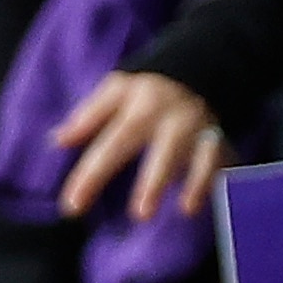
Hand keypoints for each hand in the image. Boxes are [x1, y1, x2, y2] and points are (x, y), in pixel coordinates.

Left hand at [52, 69, 230, 220]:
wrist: (199, 67)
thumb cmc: (145, 92)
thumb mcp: (113, 92)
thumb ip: (87, 117)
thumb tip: (58, 140)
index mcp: (140, 104)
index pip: (113, 141)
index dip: (92, 174)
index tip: (73, 206)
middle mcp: (174, 116)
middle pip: (163, 150)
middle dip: (153, 182)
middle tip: (140, 215)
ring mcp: (203, 128)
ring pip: (202, 155)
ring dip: (196, 182)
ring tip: (187, 210)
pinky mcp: (223, 140)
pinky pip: (225, 162)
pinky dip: (219, 180)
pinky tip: (208, 204)